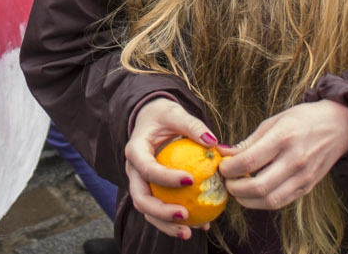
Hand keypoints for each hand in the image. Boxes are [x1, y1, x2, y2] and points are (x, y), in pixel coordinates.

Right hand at [125, 98, 221, 240]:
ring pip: (147, 211)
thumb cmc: (163, 116)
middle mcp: (133, 171)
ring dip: (166, 225)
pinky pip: (161, 210)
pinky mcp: (150, 192)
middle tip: (185, 215)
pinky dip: (176, 221)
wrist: (150, 120)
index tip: (191, 180)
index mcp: (135, 151)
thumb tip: (213, 142)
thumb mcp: (176, 114)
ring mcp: (140, 184)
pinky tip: (200, 226)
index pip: (147, 168)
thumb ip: (193, 126)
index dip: (165, 177)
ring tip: (189, 232)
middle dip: (160, 212)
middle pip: (140, 198)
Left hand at [217, 100, 347, 210]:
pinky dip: (262, 202)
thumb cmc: (304, 119)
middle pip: (258, 186)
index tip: (222, 167)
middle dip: (235, 189)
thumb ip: (249, 141)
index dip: (229, 169)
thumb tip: (224, 154)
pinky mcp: (307, 187)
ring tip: (237, 189)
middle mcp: (295, 160)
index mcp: (284, 137)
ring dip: (246, 200)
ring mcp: (303, 177)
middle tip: (226, 182)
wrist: (340, 126)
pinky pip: (280, 202)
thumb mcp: (274, 121)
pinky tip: (253, 193)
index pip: (250, 161)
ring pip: (269, 200)